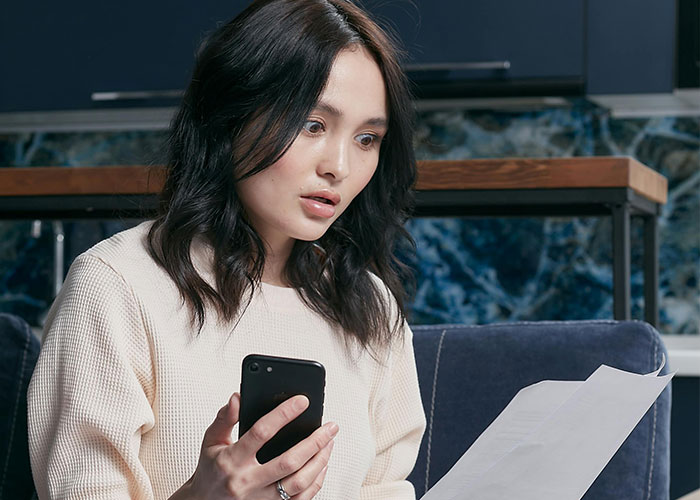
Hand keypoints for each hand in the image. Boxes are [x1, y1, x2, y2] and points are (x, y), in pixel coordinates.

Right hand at [170, 393, 337, 499]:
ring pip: (298, 483)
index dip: (283, 414)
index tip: (302, 401)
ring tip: (329, 443)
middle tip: (330, 427)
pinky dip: (316, 482)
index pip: (261, 433)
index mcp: (232, 461)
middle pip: (288, 462)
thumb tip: (238, 397)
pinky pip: (300, 499)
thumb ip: (225, 418)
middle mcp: (247, 482)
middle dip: (314, 442)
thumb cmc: (210, 470)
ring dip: (319, 461)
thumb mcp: (211, 441)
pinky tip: (322, 465)